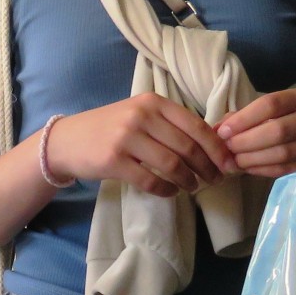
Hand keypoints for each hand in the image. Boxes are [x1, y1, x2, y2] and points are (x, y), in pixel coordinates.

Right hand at [46, 93, 234, 197]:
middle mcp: (141, 116)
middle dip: (207, 167)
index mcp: (152, 102)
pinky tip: (171, 192)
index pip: (196, 125)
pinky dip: (166, 189)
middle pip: (187, 146)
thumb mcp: (139, 115)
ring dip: (189, 180)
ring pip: (172, 164)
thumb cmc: (109, 129)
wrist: (67, 141)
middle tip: (216, 180)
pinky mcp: (114, 161)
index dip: (216, 147)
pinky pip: (150, 180)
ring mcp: (126, 138)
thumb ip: (169, 124)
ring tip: (194, 187)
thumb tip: (211, 144)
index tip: (228, 163)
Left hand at [215, 88, 295, 176]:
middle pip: (277, 131)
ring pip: (283, 153)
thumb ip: (245, 117)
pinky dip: (263, 170)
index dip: (244, 119)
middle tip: (228, 150)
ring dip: (253, 159)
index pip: (270, 105)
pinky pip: (287, 168)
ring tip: (235, 162)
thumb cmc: (292, 122)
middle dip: (247, 142)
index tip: (223, 132)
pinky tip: (249, 169)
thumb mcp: (274, 112)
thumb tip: (216, 130)